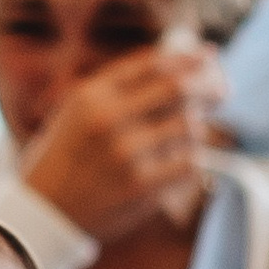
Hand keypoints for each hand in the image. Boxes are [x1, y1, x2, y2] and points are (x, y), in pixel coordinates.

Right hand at [18, 45, 220, 246]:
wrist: (44, 212)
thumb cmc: (65, 156)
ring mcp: (128, 155)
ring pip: (190, 128)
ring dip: (194, 129)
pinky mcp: (143, 187)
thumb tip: (182, 59)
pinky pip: (190, 163)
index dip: (189, 57)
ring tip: (181, 136)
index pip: (154, 64)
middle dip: (210, 85)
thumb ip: (120, 85)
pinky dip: (191, 160)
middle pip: (181, 89)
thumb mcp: (77, 110)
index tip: (209, 56)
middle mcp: (109, 119)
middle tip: (224, 90)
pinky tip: (177, 162)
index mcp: (91, 95)